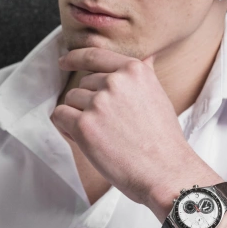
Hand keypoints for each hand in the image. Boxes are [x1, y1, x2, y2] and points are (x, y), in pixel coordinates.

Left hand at [50, 48, 208, 209]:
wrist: (166, 172)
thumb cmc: (164, 141)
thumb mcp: (159, 97)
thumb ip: (145, 76)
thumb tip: (147, 58)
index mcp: (134, 71)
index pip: (95, 55)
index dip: (75, 58)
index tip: (64, 62)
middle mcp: (115, 82)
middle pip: (83, 84)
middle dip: (88, 103)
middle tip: (108, 128)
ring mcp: (99, 102)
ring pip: (70, 100)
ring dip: (78, 117)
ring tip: (101, 136)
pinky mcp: (84, 125)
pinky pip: (60, 116)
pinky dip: (65, 128)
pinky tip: (83, 140)